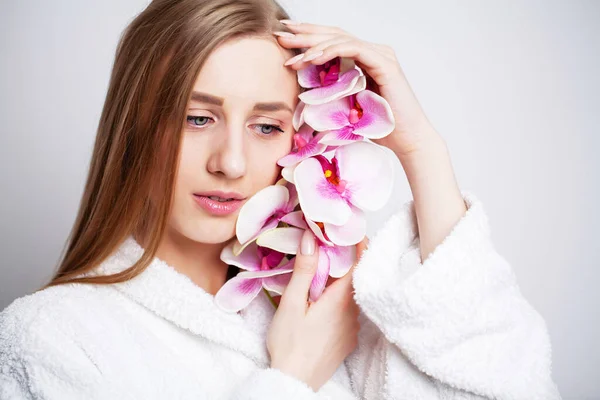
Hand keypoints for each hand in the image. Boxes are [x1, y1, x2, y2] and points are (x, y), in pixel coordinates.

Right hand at [267, 230, 367, 391]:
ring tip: (320, 276)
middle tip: (328, 248)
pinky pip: (348, 313)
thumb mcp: (292, 303)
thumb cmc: (289, 344)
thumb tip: (312, 239)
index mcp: (341, 300)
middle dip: (344, 262)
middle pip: (355, 279)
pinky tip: (320, 305)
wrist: (294, 382)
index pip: (359, 263)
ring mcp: (353, 328)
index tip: (352, 231)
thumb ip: (304, 270)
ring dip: (340, 284)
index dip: (359, 244)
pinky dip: (338, 302)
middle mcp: (353, 313)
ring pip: (351, 297)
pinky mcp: (348, 340)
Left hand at [274, 19, 442, 157]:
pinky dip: (331, 51)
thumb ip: (332, 92)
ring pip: (341, 39)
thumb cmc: (378, 128)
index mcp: (365, 59)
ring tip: (292, 53)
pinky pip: (353, 49)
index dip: (309, 36)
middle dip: (305, 33)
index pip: (332, 41)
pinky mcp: (385, 64)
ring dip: (314, 45)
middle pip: (334, 35)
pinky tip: (313, 57)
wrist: (406, 140)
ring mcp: (380, 55)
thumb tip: (303, 91)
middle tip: (281, 33)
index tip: (285, 36)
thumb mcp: (347, 106)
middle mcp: (373, 52)